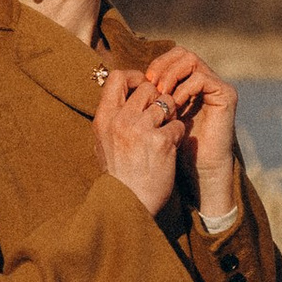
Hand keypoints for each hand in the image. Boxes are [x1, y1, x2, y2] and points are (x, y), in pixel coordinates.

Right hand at [92, 66, 180, 213]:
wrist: (128, 205)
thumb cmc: (119, 176)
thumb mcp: (104, 144)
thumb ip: (112, 118)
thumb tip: (123, 94)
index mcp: (104, 119)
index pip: (117, 77)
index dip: (135, 78)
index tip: (144, 90)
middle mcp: (120, 120)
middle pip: (148, 87)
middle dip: (158, 98)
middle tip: (160, 117)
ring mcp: (141, 130)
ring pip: (167, 102)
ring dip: (170, 115)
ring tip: (165, 132)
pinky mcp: (161, 141)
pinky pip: (178, 124)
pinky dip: (177, 134)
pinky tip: (170, 148)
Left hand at [143, 47, 237, 225]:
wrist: (196, 169)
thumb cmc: (169, 149)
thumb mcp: (147, 122)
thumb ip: (138, 100)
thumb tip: (114, 78)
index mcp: (183, 82)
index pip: (168, 57)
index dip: (154, 65)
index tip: (142, 82)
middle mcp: (199, 80)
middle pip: (180, 52)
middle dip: (162, 67)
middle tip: (152, 84)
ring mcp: (213, 85)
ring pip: (190, 59)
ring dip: (172, 75)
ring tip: (163, 93)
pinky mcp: (225, 94)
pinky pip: (202, 78)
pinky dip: (185, 88)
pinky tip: (177, 103)